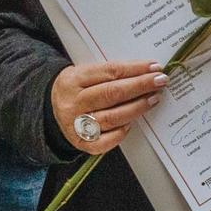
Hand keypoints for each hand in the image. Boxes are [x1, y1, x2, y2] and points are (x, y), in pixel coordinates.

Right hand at [48, 59, 166, 158]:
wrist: (49, 108)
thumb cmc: (77, 88)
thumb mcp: (85, 73)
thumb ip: (110, 73)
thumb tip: (145, 73)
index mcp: (74, 79)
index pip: (110, 72)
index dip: (135, 70)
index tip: (154, 68)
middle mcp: (73, 102)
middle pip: (112, 94)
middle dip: (141, 86)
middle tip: (160, 81)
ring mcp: (76, 124)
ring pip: (112, 117)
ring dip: (138, 107)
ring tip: (154, 99)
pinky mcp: (80, 143)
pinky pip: (105, 141)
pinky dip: (121, 132)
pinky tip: (132, 123)